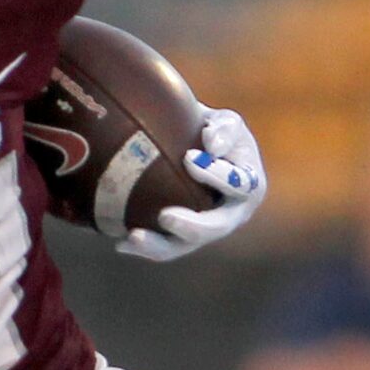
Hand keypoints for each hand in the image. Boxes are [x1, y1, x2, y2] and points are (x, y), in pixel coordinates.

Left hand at [117, 108, 265, 262]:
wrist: (194, 149)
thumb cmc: (214, 133)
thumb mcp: (226, 122)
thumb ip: (225, 129)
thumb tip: (211, 144)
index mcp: (249, 186)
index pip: (239, 185)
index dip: (216, 174)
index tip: (189, 158)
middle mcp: (230, 216)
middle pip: (214, 228)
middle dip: (191, 226)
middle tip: (165, 216)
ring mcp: (204, 232)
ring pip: (183, 246)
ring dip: (158, 245)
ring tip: (133, 237)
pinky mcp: (180, 239)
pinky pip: (162, 247)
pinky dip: (142, 246)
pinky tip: (120, 243)